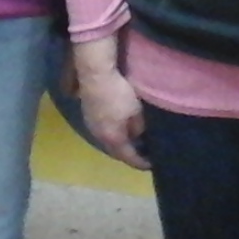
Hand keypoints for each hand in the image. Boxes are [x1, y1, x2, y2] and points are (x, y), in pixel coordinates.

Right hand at [70, 38, 149, 169]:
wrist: (96, 74)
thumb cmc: (119, 92)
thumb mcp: (136, 110)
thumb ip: (138, 127)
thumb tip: (138, 135)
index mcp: (112, 138)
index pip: (128, 156)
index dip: (140, 162)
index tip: (151, 165)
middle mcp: (98, 135)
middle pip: (115, 151)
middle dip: (128, 154)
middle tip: (142, 154)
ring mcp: (90, 125)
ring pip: (107, 141)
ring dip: (118, 143)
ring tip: (131, 142)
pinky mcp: (87, 114)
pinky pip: (101, 131)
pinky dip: (112, 134)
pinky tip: (118, 128)